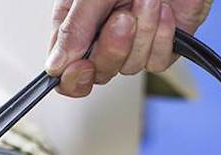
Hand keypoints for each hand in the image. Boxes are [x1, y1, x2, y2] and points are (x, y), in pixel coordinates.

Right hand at [46, 0, 212, 96]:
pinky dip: (163, 37)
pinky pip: (157, 62)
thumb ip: (74, 28)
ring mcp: (134, 43)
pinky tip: (164, 11)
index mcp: (77, 23)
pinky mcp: (162, 45)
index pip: (65, 69)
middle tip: (122, 17)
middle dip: (113, 48)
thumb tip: (56, 66)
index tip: (82, 67)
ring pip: (131, 67)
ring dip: (142, 32)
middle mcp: (103, 36)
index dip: (73, 78)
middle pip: (99, 73)